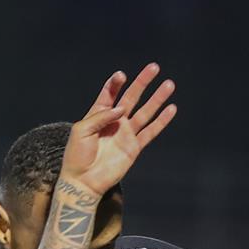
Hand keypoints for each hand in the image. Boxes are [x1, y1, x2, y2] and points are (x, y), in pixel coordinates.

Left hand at [60, 64, 176, 196]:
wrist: (83, 181)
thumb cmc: (77, 155)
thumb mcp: (82, 130)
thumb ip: (101, 116)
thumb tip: (122, 110)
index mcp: (98, 114)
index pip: (110, 93)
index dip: (116, 83)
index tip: (121, 76)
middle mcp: (115, 121)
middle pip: (131, 97)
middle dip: (142, 82)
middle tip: (154, 67)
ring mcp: (126, 134)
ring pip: (145, 112)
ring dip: (157, 98)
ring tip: (169, 84)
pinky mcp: (134, 147)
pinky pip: (150, 132)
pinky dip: (161, 121)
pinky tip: (171, 109)